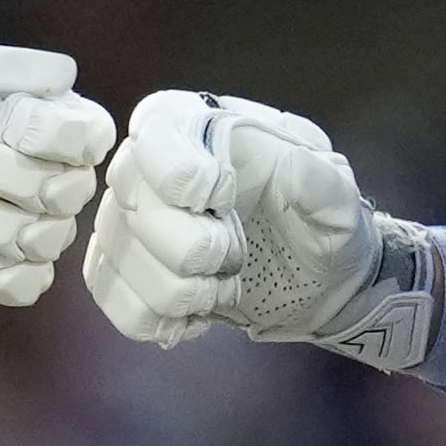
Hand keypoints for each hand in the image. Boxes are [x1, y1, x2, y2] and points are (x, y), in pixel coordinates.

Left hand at [0, 44, 115, 303]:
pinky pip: (8, 287)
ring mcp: (39, 236)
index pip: (89, 140)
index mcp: (61, 125)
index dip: (42, 135)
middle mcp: (63, 183)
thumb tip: (64, 74)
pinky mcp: (9, 277)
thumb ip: (8, 65)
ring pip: (20, 241)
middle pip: (49, 193)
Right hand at [82, 90, 445, 374]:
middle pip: (132, 202)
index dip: (181, 172)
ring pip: (119, 258)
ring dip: (178, 292)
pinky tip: (195, 315)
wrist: (314, 280)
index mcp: (202, 127)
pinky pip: (109, 296)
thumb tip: (287, 164)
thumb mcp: (337, 196)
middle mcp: (150, 166)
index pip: (155, 128)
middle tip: (235, 258)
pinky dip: (154, 318)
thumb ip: (317, 178)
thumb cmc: (320, 222)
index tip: (224, 199)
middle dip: (191, 248)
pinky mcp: (125, 268)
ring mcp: (130, 219)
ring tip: (220, 289)